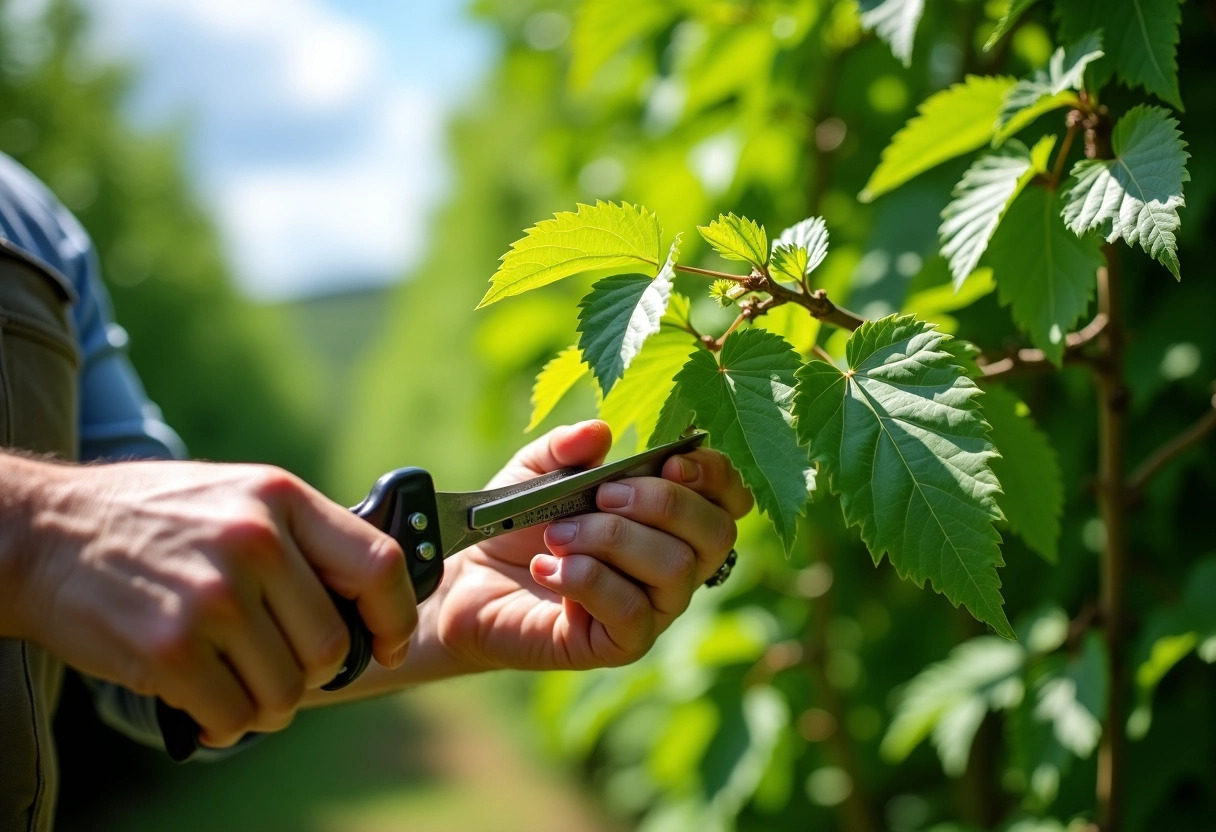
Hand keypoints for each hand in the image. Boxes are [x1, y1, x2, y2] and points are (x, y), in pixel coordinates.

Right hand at [6, 457, 415, 746]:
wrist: (46, 533)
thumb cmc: (156, 521)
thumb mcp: (240, 497)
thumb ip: (305, 537)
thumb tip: (371, 598)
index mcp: (282, 500)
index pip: (379, 565)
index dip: (395, 617)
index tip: (388, 644)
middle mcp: (256, 543)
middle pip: (333, 646)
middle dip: (311, 672)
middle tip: (276, 664)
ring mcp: (214, 597)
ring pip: (287, 691)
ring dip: (264, 702)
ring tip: (232, 678)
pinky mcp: (171, 648)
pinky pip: (234, 716)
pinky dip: (223, 722)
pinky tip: (202, 698)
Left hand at [428, 421, 752, 672]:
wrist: (472, 581)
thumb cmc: (519, 522)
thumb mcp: (535, 472)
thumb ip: (565, 449)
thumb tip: (600, 432)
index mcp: (673, 519)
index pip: (732, 501)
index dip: (715, 477)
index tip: (668, 461)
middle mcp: (677, 566)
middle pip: (716, 535)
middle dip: (663, 504)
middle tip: (602, 495)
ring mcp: (654, 609)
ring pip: (675, 570)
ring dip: (613, 539)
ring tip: (558, 534)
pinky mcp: (621, 644)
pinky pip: (631, 612)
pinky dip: (587, 580)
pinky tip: (547, 568)